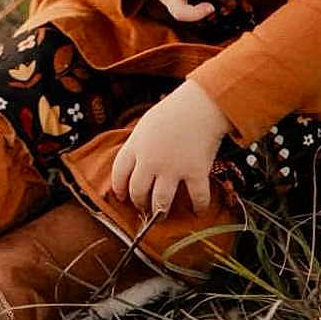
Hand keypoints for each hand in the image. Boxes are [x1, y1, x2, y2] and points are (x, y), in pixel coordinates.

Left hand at [109, 81, 229, 215]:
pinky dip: (199, 207)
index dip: (119, 189)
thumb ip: (138, 143)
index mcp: (136, 146)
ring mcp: (173, 168)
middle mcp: (151, 160)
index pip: (119, 174)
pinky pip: (197, 198)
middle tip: (144, 207)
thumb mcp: (147, 123)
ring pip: (160, 203)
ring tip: (162, 216)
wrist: (201, 103)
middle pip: (137, 192)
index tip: (122, 196)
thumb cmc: (175, 110)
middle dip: (140, 203)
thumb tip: (135, 161)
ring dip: (160, 213)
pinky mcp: (195, 172)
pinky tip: (198, 210)